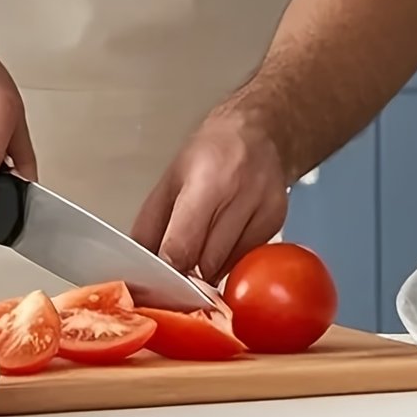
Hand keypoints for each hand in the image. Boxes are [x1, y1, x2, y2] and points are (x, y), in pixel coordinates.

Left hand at [132, 103, 291, 283]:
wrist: (261, 133)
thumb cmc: (212, 150)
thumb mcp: (171, 178)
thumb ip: (152, 220)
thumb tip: (139, 254)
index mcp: (206, 184)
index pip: (183, 244)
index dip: (168, 268)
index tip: (155, 282)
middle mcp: (239, 200)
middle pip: (206, 261)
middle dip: (185, 273)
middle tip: (169, 278)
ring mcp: (263, 215)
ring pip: (226, 266)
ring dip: (205, 270)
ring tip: (192, 258)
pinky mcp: (277, 227)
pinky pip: (243, 259)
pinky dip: (226, 260)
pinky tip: (218, 244)